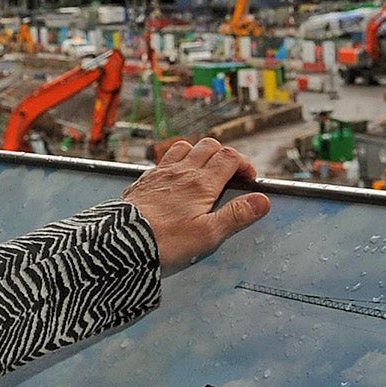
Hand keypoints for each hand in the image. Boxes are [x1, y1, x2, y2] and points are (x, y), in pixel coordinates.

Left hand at [122, 137, 270, 271]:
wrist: (123, 240)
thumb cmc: (166, 240)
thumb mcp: (209, 234)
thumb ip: (237, 215)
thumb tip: (262, 200)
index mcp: (201, 183)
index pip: (229, 157)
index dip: (244, 164)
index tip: (249, 178)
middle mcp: (182, 171)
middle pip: (209, 146)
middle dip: (224, 155)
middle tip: (230, 174)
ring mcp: (161, 173)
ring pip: (185, 147)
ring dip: (198, 153)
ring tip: (204, 171)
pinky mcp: (145, 180)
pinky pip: (163, 160)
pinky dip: (176, 162)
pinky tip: (175, 178)